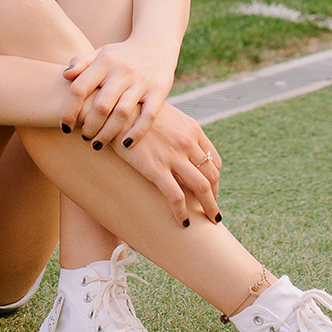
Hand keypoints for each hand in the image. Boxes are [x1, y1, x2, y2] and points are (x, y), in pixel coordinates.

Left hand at [60, 40, 175, 147]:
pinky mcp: (159, 91)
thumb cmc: (122, 54)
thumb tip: (65, 75)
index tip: (64, 127)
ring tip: (97, 144)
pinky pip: (147, 116)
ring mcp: (142, 82)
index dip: (68, 111)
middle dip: (89, 127)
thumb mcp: (101, 53)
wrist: (157, 43)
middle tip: (84, 137)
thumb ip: (82, 62)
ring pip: (122, 113)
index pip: (79, 88)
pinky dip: (136, 132)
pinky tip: (125, 144)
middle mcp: (123, 71)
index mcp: (105, 61)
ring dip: (107, 134)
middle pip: (101, 106)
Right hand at [115, 102, 221, 226]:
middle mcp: (188, 142)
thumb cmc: (137, 111)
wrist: (116, 108)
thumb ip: (177, 130)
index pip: (213, 159)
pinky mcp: (155, 168)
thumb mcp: (165, 115)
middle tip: (212, 211)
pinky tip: (184, 223)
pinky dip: (183, 212)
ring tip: (210, 221)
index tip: (210, 190)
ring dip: (209, 207)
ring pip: (202, 187)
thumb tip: (178, 145)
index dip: (214, 178)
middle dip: (215, 196)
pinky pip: (176, 196)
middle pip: (212, 175)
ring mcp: (173, 156)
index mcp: (192, 129)